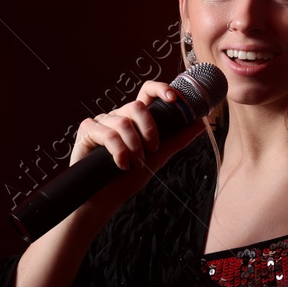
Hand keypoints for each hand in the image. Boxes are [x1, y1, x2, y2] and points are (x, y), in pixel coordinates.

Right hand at [71, 78, 207, 210]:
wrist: (106, 198)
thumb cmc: (128, 177)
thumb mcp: (158, 157)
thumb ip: (177, 139)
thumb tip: (200, 124)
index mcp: (135, 119)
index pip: (147, 93)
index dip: (160, 89)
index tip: (174, 99)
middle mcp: (118, 116)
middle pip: (137, 106)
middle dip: (149, 130)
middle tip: (152, 150)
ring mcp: (102, 121)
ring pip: (123, 122)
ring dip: (134, 146)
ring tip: (135, 164)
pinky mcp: (87, 130)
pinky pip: (107, 133)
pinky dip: (118, 151)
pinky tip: (121, 165)